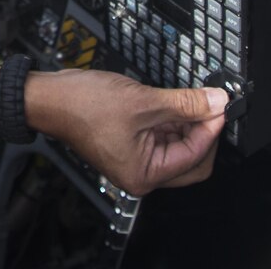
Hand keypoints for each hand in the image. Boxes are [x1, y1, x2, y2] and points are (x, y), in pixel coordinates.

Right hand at [27, 69, 227, 195]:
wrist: (50, 97)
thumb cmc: (83, 106)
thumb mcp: (144, 101)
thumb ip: (186, 104)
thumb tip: (216, 102)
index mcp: (145, 174)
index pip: (195, 157)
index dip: (210, 128)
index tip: (220, 104)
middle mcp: (141, 174)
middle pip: (190, 159)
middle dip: (202, 131)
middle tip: (210, 103)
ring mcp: (134, 160)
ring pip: (176, 146)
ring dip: (186, 123)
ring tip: (190, 97)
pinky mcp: (129, 145)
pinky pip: (160, 137)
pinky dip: (169, 120)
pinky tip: (172, 101)